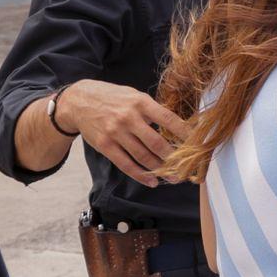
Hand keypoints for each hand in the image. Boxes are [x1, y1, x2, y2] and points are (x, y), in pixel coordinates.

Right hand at [60, 79, 189, 186]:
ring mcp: (115, 133)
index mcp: (140, 102)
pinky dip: (140, 175)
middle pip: (157, 143)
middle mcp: (128, 118)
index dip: (185, 133)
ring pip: (143, 156)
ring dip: (160, 170)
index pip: (168, 119)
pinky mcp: (105, 145)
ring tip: (172, 177)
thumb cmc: (112, 98)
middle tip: (186, 168)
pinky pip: (126, 164)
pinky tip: (151, 181)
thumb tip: (177, 127)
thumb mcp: (134, 95)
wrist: (78, 101)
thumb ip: (152, 110)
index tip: (198, 144)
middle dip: (173, 158)